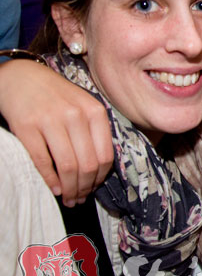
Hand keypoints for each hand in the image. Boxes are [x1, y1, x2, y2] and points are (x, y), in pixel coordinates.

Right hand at [0, 60, 112, 204]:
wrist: (21, 77)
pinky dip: (50, 180)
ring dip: (69, 189)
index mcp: (95, 111)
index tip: (94, 188)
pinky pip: (43, 161)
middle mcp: (76, 115)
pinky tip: (53, 188)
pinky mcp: (26, 126)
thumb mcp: (83, 106)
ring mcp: (51, 120)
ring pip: (68, 167)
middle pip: (88, 165)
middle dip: (85, 188)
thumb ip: (94, 132)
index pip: (106, 155)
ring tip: (68, 197)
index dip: (100, 178)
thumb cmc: (56, 96)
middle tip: (79, 198)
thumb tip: (100, 170)